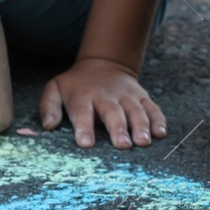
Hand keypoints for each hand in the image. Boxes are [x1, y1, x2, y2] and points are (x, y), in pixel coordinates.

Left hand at [41, 57, 166, 148]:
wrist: (103, 64)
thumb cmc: (76, 85)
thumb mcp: (55, 88)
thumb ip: (49, 106)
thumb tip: (48, 125)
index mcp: (83, 97)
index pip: (82, 112)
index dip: (84, 127)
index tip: (86, 143)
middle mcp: (107, 96)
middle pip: (113, 112)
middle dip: (118, 128)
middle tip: (122, 145)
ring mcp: (127, 96)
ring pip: (135, 111)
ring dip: (141, 126)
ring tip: (143, 141)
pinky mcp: (142, 98)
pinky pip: (152, 108)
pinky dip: (158, 120)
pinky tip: (161, 133)